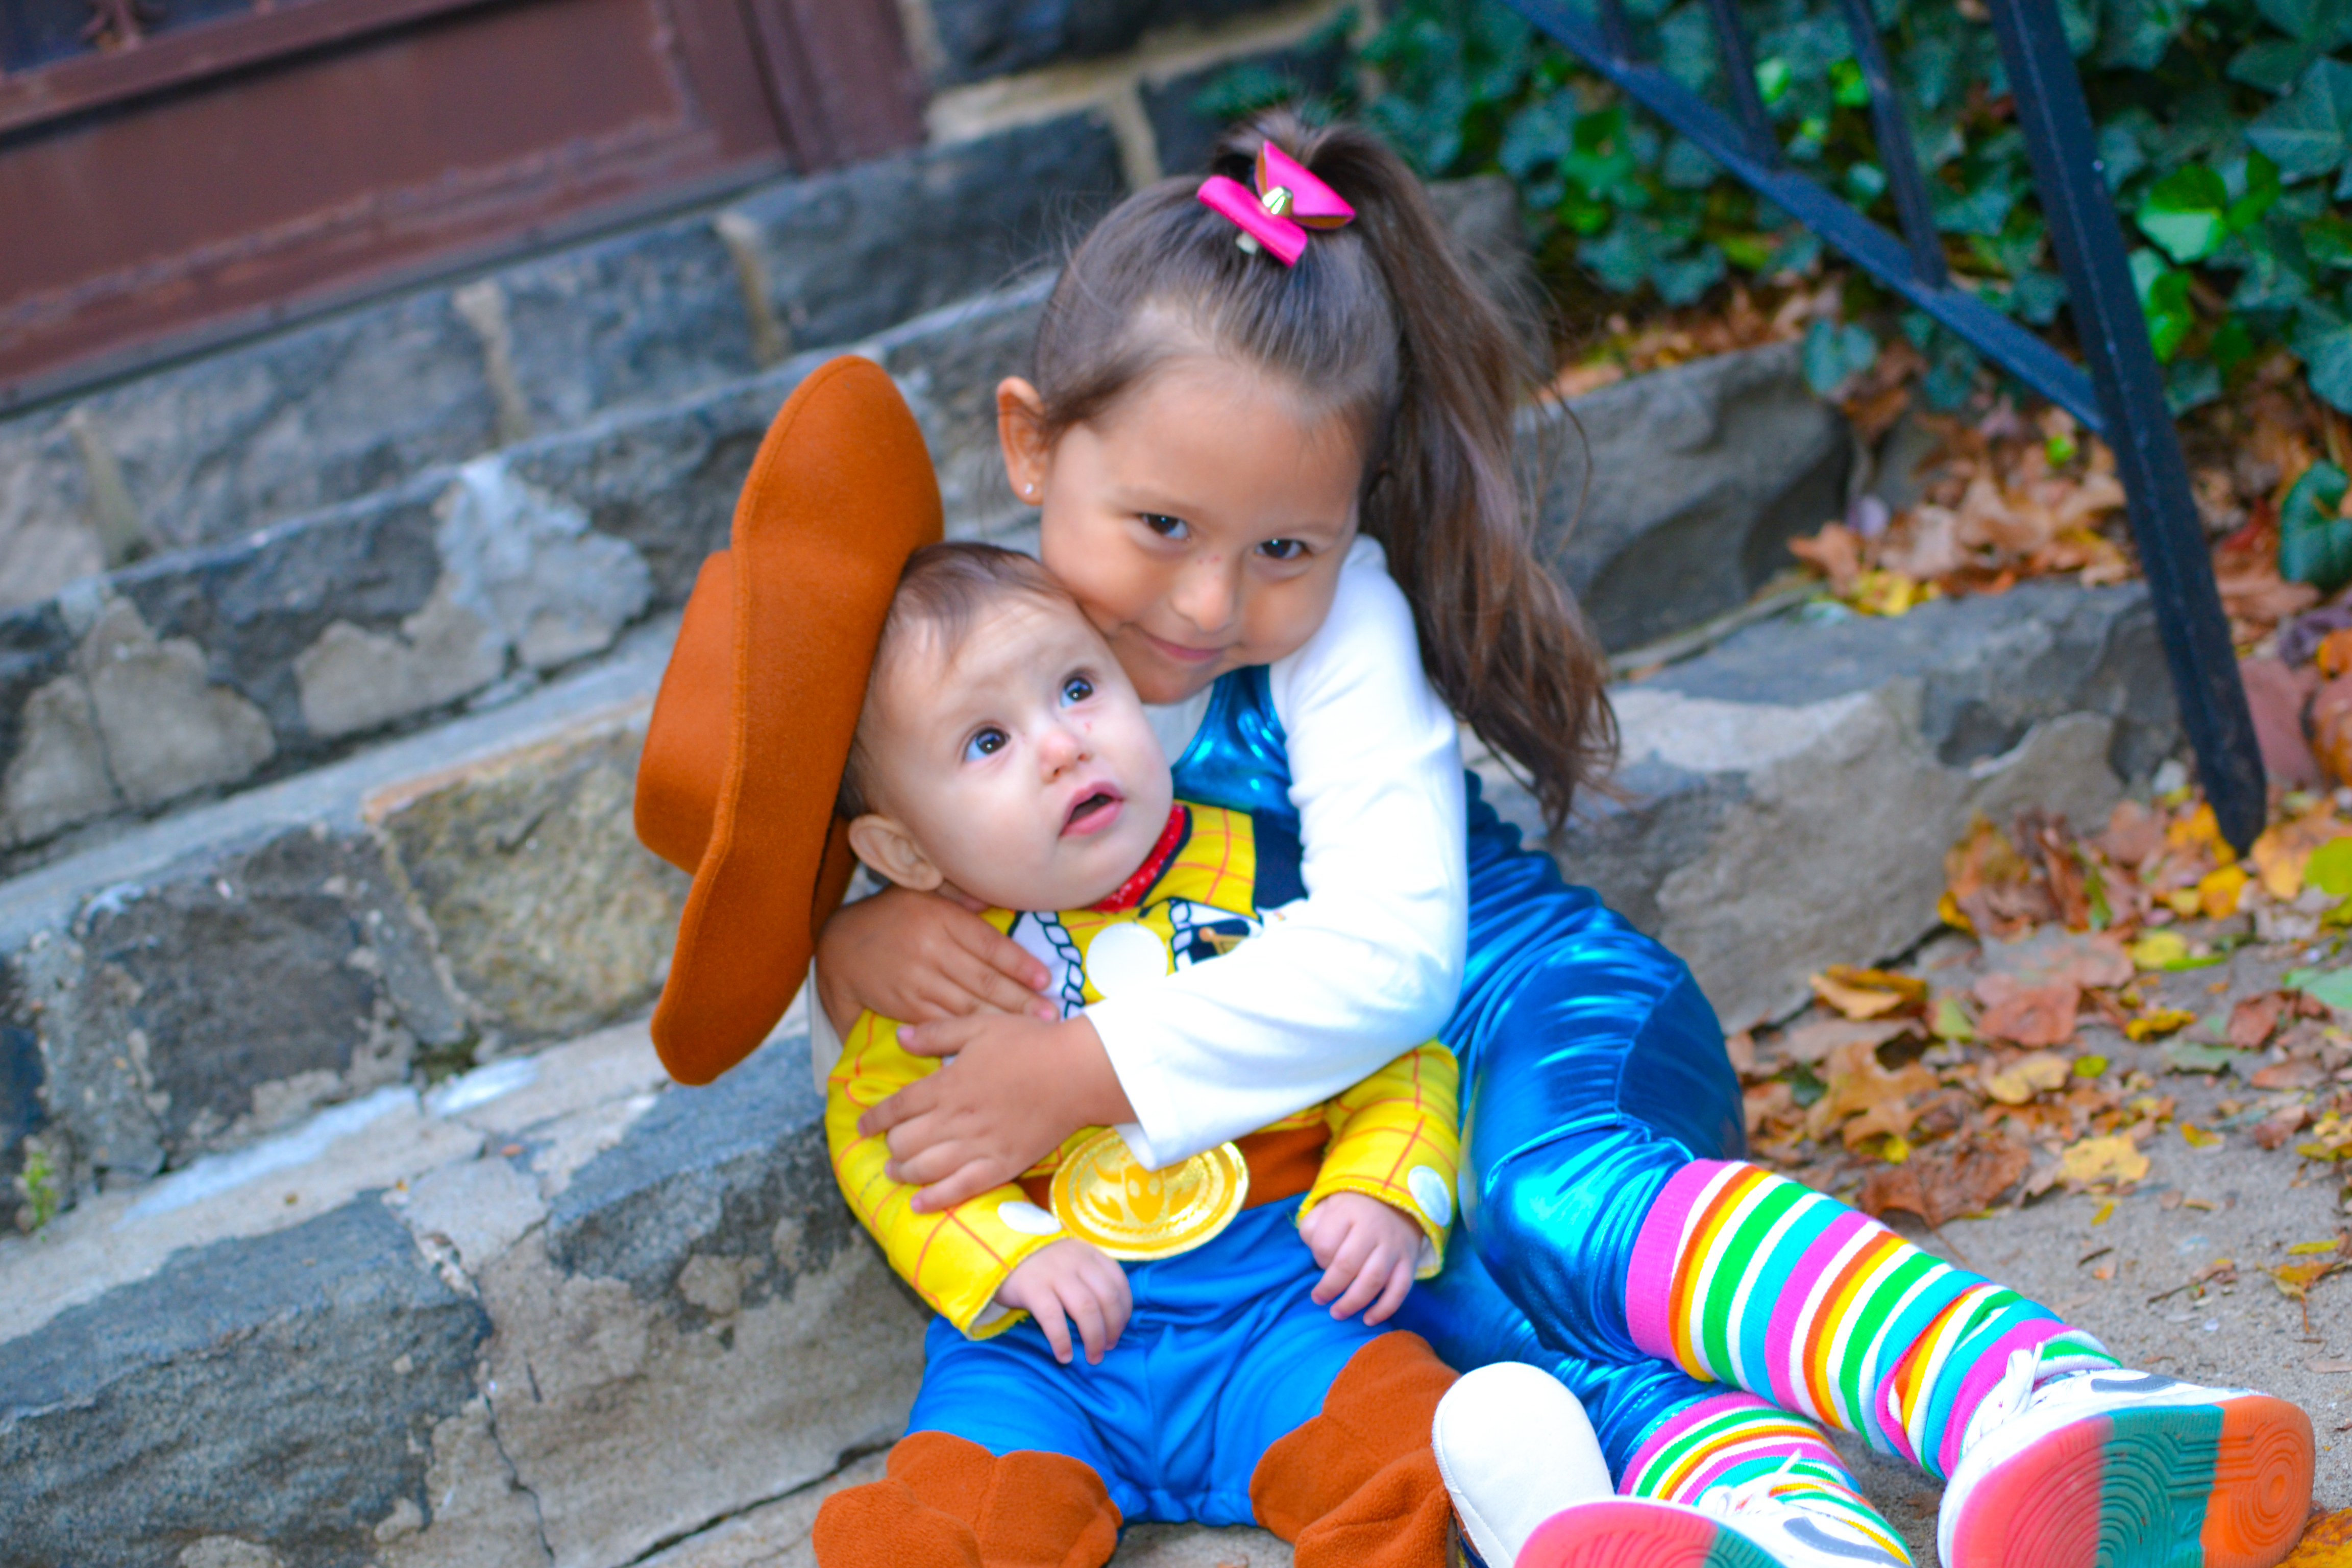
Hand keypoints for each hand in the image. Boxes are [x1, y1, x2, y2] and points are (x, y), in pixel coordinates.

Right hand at [814, 886, 1052, 1037]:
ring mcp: (918, 980)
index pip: (989, 943)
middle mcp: (931, 949)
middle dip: (1021, 1000)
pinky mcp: (905, 1006)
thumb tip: (995, 895)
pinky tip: (991, 1041)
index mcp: (941, 918)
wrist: (840, 944)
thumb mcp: (923, 894)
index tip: (1046, 979)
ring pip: (967, 1004)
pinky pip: (943, 1022)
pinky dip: (969, 1033)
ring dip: (1003, 1020)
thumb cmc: (891, 916)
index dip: (1020, 963)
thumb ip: (960, 897)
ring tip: (1032, 1030)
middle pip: (984, 979)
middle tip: (1051, 1015)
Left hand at [858, 1015, 1135, 1210]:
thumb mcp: (980, 1026)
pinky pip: (959, 1190)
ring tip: (897, 1174)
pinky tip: (919, 1204)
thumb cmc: (1031, 1043)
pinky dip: (934, 1200)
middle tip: (889, 1147)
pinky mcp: (1002, 1166)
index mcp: (947, 1085)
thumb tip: (900, 1036)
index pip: (897, 1108)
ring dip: (903, 1174)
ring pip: (925, 1169)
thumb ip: (937, 1034)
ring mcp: (978, 1146)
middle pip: (905, 1142)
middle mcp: (956, 1119)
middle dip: (890, 1147)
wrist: (1078, 1072)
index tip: (863, 1126)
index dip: (874, 1119)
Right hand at [995, 1239, 1131, 1364]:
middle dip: (1112, 1328)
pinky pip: (1053, 1319)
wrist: (997, 1252)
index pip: (1119, 1283)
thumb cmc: (1040, 1266)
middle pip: (1106, 1298)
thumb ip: (1090, 1278)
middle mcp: (1075, 1260)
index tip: (1119, 1331)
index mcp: (1089, 1254)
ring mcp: (1054, 1272)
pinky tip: (1064, 1356)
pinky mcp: (1032, 1287)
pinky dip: (1062, 1341)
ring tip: (1093, 1357)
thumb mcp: (1070, 1262)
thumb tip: (1111, 1319)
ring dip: (1094, 1338)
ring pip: (1086, 1309)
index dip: (1124, 1311)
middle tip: (1108, 1348)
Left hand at [1299, 1191, 1422, 1324]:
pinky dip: (1384, 1309)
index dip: (1318, 1259)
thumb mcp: (1326, 1208)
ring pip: (1373, 1280)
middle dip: (1330, 1288)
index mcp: (1348, 1212)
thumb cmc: (1351, 1212)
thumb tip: (1315, 1254)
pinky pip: (1400, 1290)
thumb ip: (1312, 1228)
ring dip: (1353, 1302)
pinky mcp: (1410, 1261)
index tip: (1320, 1261)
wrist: (1396, 1202)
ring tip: (1338, 1313)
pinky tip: (1368, 1319)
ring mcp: (1394, 1246)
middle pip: (1347, 1264)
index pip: (1325, 1244)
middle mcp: (1374, 1228)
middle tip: (1319, 1299)